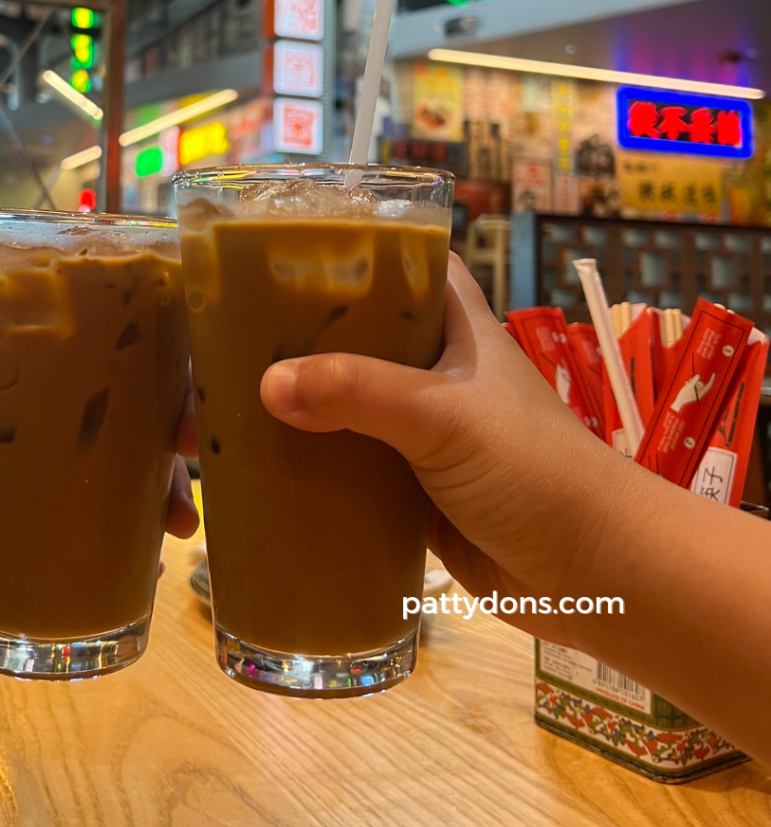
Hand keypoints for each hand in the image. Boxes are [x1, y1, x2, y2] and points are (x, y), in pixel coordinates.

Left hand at [0, 312, 199, 537]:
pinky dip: (119, 517)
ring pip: (126, 446)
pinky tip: (141, 553)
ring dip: (158, 480)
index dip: (168, 358)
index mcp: (36, 331)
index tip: (188, 400)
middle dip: (177, 426)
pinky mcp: (42, 473)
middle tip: (193, 461)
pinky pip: (93, 488)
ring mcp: (54, 428)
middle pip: (140, 393)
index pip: (120, 327)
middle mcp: (59, 377)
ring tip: (176, 524)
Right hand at [259, 253, 652, 642]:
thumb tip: (267, 384)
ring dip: (308, 408)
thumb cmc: (531, 471)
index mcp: (459, 333)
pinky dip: (319, 468)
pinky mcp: (414, 493)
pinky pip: (355, 471)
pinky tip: (266, 468)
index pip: (412, 267)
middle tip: (238, 331)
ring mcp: (426, 437)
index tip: (292, 254)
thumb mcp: (443, 416)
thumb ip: (359, 392)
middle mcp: (439, 377)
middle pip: (367, 339)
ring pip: (355, 408)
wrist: (591, 574)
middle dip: (311, 336)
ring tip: (235, 397)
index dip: (361, 253)